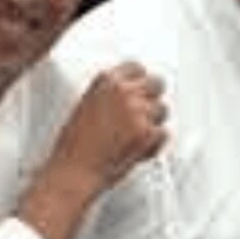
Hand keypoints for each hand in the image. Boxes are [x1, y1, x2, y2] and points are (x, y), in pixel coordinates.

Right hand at [47, 61, 168, 189]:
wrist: (75, 170)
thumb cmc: (76, 145)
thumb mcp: (87, 105)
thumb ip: (110, 95)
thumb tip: (128, 94)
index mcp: (106, 80)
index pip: (137, 68)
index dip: (140, 81)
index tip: (140, 89)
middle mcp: (124, 92)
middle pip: (157, 83)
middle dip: (153, 98)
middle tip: (145, 112)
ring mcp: (138, 111)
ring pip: (163, 109)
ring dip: (154, 122)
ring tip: (136, 135)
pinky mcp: (147, 133)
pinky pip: (164, 133)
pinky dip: (155, 143)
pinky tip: (139, 148)